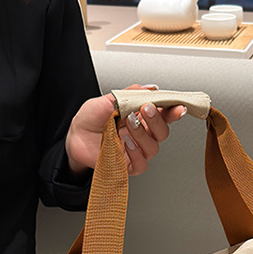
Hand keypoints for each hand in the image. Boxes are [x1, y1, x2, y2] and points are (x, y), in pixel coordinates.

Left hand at [65, 84, 185, 175]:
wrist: (74, 138)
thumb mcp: (106, 101)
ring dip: (143, 134)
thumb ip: (128, 94)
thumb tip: (148, 88)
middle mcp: (141, 135)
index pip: (164, 115)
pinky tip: (127, 143)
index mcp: (141, 118)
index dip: (174, 111)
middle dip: (157, 119)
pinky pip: (141, 164)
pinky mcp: (128, 165)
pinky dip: (136, 153)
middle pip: (163, 131)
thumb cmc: (90, 121)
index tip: (178, 106)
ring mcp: (136, 151)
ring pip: (153, 147)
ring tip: (129, 124)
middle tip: (146, 109)